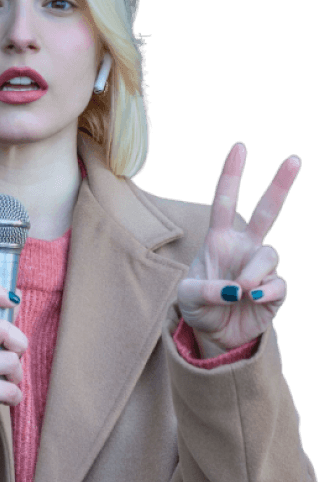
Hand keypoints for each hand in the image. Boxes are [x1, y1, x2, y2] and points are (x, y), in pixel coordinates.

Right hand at [0, 285, 26, 447]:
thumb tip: (15, 295)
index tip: (12, 300)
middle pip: (2, 328)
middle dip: (19, 344)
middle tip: (14, 357)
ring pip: (11, 360)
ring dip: (17, 375)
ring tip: (4, 382)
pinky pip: (12, 388)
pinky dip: (14, 396)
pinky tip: (2, 399)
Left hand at [177, 142, 301, 352]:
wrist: (215, 335)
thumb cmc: (198, 307)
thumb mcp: (187, 297)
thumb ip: (206, 289)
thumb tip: (238, 288)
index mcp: (220, 239)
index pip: (225, 201)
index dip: (231, 175)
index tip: (240, 147)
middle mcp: (244, 247)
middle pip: (267, 211)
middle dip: (280, 185)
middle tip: (294, 159)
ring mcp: (261, 268)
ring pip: (270, 254)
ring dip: (255, 271)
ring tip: (241, 289)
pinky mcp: (274, 291)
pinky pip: (278, 284)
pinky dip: (265, 291)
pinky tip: (253, 298)